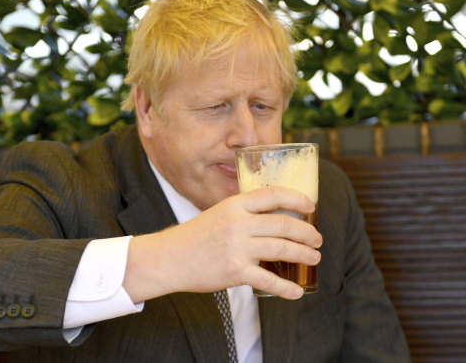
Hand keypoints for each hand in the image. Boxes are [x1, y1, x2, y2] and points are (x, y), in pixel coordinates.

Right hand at [123, 186, 321, 300]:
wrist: (169, 259)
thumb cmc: (194, 237)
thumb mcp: (218, 214)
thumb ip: (242, 214)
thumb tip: (274, 218)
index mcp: (234, 205)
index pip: (272, 194)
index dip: (296, 198)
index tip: (310, 206)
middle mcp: (237, 223)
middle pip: (283, 224)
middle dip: (306, 232)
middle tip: (317, 240)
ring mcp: (237, 247)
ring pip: (281, 249)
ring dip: (303, 255)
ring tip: (314, 258)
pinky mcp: (235, 271)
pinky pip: (268, 280)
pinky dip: (286, 288)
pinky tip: (296, 292)